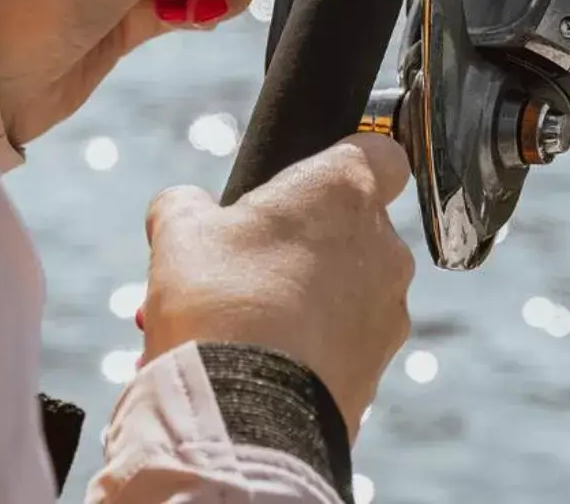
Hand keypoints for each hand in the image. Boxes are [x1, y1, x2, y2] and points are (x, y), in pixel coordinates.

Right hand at [139, 135, 415, 437]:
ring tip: (239, 327)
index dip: (343, 164)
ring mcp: (388, 313)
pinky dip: (309, 350)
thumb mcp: (180, 232)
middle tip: (248, 267)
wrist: (244, 416)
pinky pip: (343, 347)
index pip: (382, 153)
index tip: (305, 186)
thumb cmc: (217, 302)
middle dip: (305, 244)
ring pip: (348, 292)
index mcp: (345, 193)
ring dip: (305, 300)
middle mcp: (385, 248)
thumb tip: (187, 205)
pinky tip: (257, 366)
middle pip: (354, 229)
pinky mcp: (379, 370)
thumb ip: (187, 204)